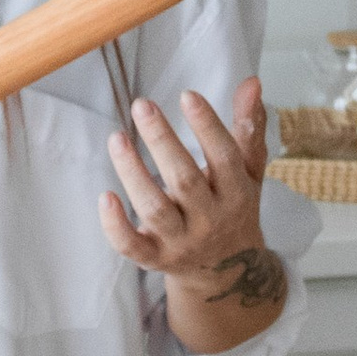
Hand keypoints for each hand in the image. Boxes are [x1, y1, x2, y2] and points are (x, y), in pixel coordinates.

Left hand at [98, 81, 288, 335]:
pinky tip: (104, 196)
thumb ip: (249, 128)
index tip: (186, 95)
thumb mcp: (248, 171)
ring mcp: (181, 242)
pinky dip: (115, 225)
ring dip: (132, 172)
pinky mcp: (155, 259)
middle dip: (162, 141)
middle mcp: (210, 219)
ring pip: (154, 209)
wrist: (227, 273)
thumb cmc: (233, 207)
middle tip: (142, 104)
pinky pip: (131, 246)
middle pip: (185, 180)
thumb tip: (252, 82)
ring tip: (116, 137)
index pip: (225, 157)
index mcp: (237, 194)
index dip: (208, 126)